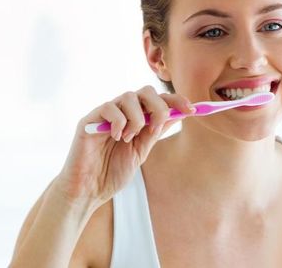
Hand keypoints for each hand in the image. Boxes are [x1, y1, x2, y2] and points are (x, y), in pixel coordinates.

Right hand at [53, 85, 192, 208]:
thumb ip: (156, 131)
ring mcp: (105, 114)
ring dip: (136, 118)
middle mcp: (121, 112)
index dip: (176, 101)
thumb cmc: (112, 173)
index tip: (192, 110)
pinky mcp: (89, 120)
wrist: (88, 191)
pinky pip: (110, 107)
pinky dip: (119, 122)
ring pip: (129, 96)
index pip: (158, 100)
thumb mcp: (141, 151)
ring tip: (129, 139)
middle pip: (146, 91)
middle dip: (158, 107)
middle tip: (156, 128)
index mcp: (136, 119)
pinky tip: (116, 138)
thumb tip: (179, 114)